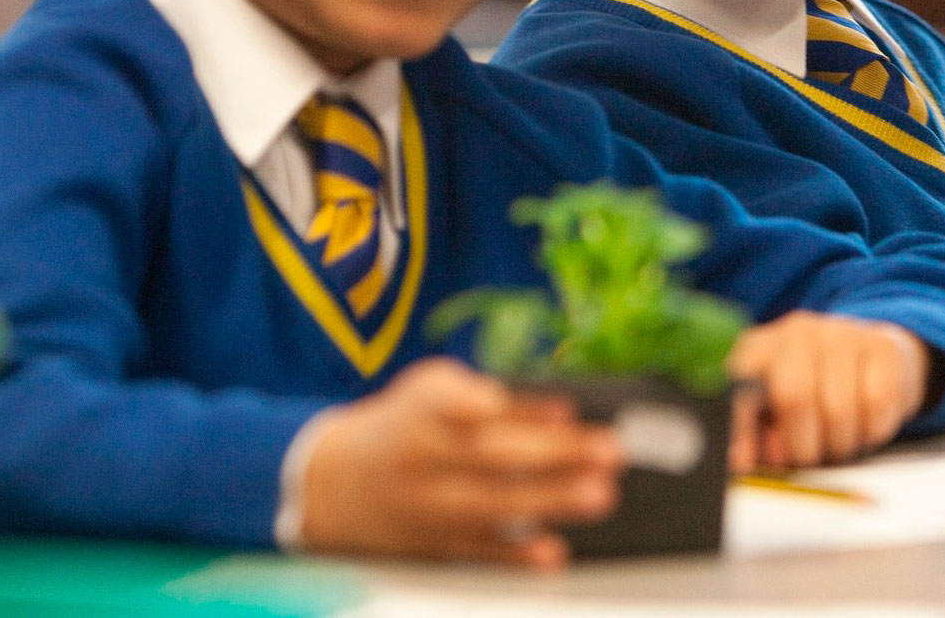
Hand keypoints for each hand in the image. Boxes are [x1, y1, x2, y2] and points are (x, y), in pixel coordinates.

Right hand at [295, 358, 622, 566]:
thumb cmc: (405, 425)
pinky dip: (515, 554)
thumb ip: (498, 399)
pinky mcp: (431, 543)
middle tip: (611, 453)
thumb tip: (564, 409)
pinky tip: (553, 553)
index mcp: (424, 408)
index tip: (564, 408)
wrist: (333, 483)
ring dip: (550, 501)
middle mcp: (423, 455)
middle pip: (493, 455)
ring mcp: (427, 503)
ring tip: (600, 495)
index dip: (514, 408)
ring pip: (491, 504)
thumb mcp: (435, 391)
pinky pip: (477, 551)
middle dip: (556, 454)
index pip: (470, 405)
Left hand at [726, 312, 926, 469]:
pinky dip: (871, 431)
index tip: (744, 463)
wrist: (874, 357)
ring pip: (839, 409)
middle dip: (802, 445)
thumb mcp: (775, 410)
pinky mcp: (882, 347)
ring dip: (840, 444)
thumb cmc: (816, 391)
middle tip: (810, 459)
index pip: (741, 386)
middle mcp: (797, 333)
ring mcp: (842, 333)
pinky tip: (865, 424)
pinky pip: (877, 405)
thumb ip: (757, 435)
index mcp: (760, 348)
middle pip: (794, 396)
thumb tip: (747, 459)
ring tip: (838, 442)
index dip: (740, 427)